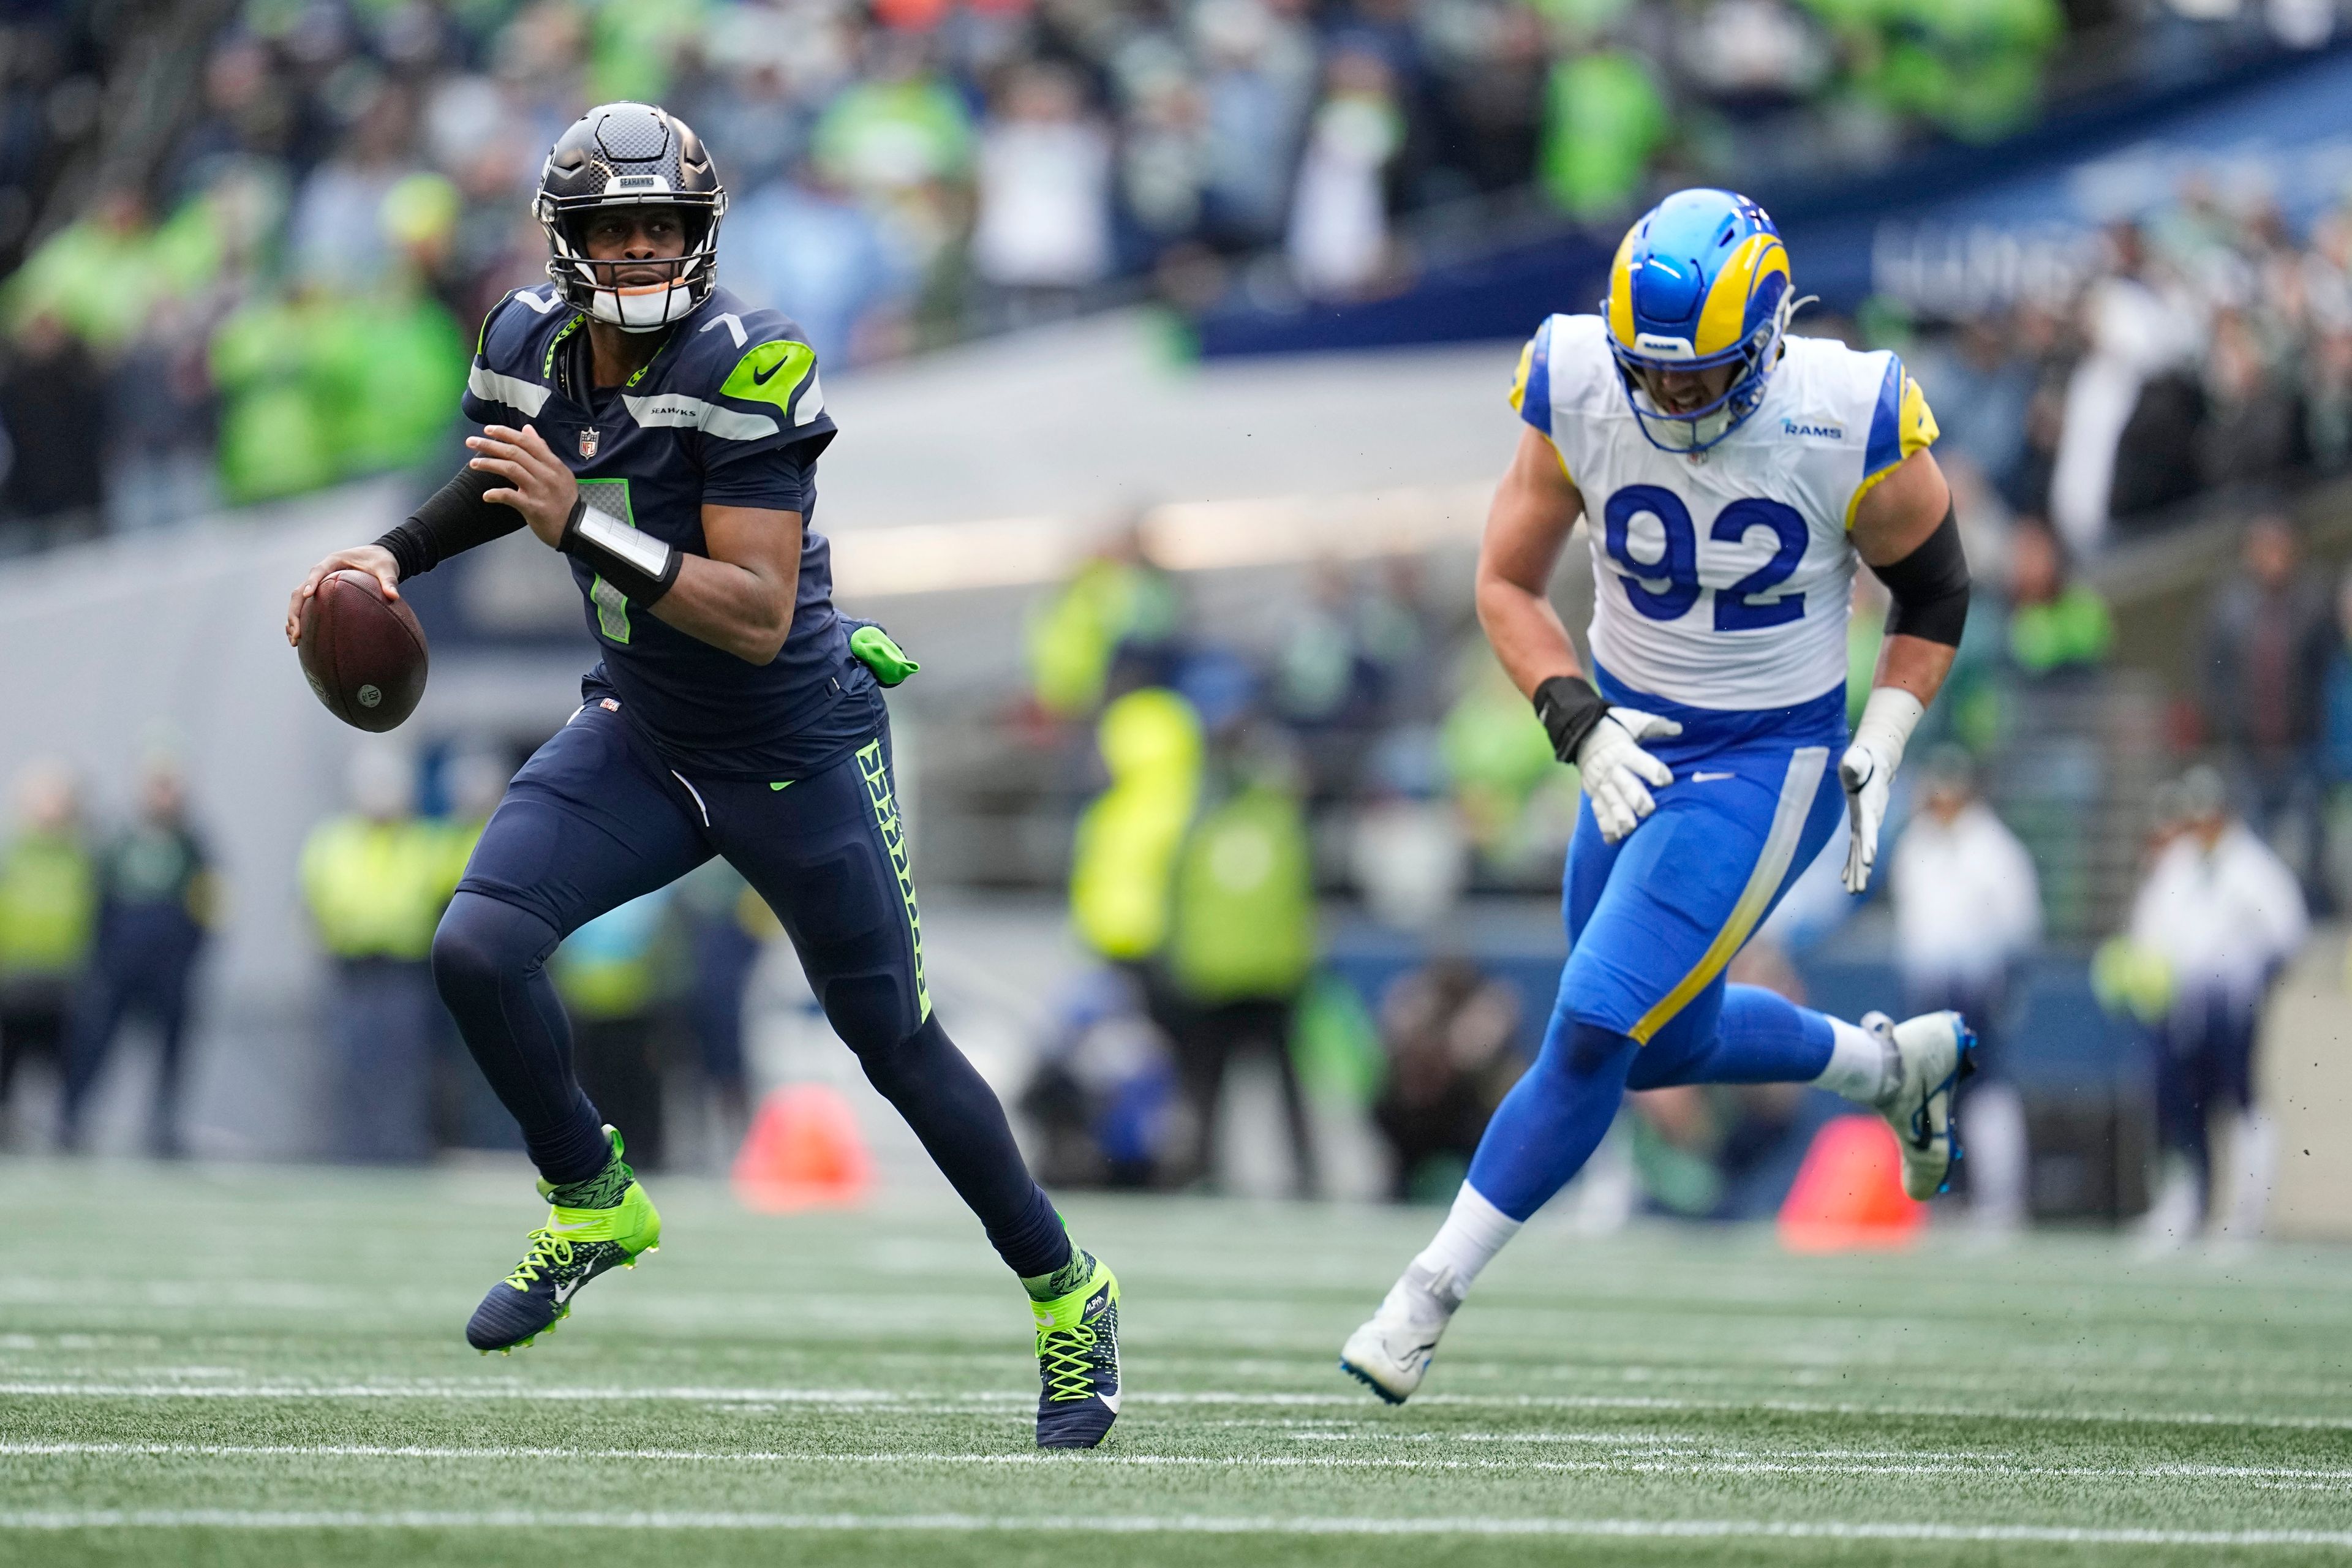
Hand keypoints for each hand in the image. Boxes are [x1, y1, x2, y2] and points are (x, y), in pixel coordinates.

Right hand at [286, 545, 398, 645]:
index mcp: (333, 561)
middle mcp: (321, 572)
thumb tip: (394, 596)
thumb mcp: (387, 568)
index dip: (311, 583)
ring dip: (293, 619)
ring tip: (294, 641)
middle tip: (297, 633)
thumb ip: (389, 581)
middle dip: (295, 611)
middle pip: (299, 591)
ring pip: (298, 600)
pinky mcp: (321, 592)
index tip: (307, 595)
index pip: (317, 571)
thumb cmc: (381, 561)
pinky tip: (300, 637)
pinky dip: (301, 619)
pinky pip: (306, 606)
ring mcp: (318, 583)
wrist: (378, 556)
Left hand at [467, 424, 577, 546]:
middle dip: (490, 445)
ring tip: (473, 464)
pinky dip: (496, 494)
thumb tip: (527, 429)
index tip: (488, 430)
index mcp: (553, 463)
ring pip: (511, 469)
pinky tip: (486, 495)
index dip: (506, 433)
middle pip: (514, 453)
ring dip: (489, 464)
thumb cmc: (564, 498)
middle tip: (471, 442)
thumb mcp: (559, 471)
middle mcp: (547, 474)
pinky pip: (511, 497)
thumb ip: (543, 450)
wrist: (574, 527)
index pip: (527, 442)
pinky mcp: (533, 508)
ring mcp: (540, 491)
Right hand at [1577, 707, 1679, 841]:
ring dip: (1620, 817)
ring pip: (1611, 802)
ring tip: (1630, 829)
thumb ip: (1655, 726)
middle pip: (1625, 786)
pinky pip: (1599, 811)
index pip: (1640, 762)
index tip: (1666, 781)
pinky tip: (1614, 839)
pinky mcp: (1593, 793)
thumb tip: (1678, 729)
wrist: (1581, 733)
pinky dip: (1605, 826)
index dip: (1654, 771)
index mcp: (1623, 750)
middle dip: (1636, 799)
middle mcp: (1612, 769)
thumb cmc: (1615, 727)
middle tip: (1649, 810)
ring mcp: (1601, 783)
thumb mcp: (1634, 720)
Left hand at [1838, 739, 1895, 892]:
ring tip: (1854, 891)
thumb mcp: (1856, 759)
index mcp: (1869, 806)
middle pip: (1866, 847)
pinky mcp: (1860, 825)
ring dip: (1857, 872)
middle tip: (1858, 889)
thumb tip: (1851, 764)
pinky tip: (1845, 878)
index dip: (1869, 843)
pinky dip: (1851, 863)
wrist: (1874, 761)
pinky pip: (1856, 848)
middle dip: (1862, 869)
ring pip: (1861, 851)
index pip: (1869, 827)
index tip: (1869, 860)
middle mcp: (1869, 819)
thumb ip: (1854, 763)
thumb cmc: (1862, 759)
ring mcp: (1865, 823)